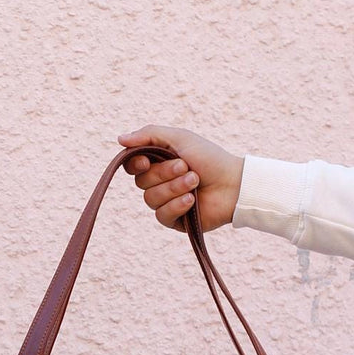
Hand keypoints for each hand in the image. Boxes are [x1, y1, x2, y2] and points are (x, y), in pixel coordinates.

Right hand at [117, 126, 243, 231]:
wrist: (234, 183)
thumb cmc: (209, 158)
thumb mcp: (179, 138)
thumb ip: (149, 134)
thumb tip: (120, 138)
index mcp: (158, 162)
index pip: (132, 166)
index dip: (135, 164)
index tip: (146, 161)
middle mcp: (159, 182)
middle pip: (141, 182)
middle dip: (164, 173)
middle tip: (186, 167)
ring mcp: (165, 202)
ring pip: (150, 199)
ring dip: (174, 188)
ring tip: (195, 181)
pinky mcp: (174, 220)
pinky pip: (162, 215)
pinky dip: (177, 205)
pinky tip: (193, 200)